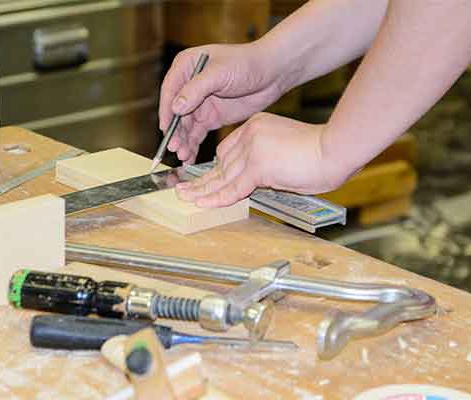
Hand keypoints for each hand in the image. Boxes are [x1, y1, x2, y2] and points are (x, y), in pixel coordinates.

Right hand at [159, 43, 282, 164]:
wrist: (272, 74)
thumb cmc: (246, 63)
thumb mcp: (219, 73)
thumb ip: (196, 89)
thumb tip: (175, 107)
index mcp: (186, 67)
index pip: (170, 91)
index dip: (166, 111)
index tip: (165, 129)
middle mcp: (189, 86)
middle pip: (175, 113)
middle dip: (175, 132)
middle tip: (175, 148)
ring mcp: (200, 103)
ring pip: (186, 126)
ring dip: (183, 141)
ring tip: (183, 156)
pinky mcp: (212, 117)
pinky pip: (197, 134)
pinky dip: (193, 145)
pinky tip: (190, 157)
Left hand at [175, 112, 347, 207]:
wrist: (335, 150)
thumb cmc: (320, 152)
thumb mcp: (286, 151)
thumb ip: (267, 163)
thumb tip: (257, 181)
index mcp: (256, 127)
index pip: (227, 150)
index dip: (216, 169)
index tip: (205, 180)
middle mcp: (250, 134)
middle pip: (221, 163)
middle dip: (203, 179)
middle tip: (185, 190)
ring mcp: (253, 149)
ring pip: (222, 176)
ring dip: (203, 190)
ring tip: (185, 198)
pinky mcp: (258, 166)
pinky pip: (233, 187)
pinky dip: (217, 198)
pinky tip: (201, 204)